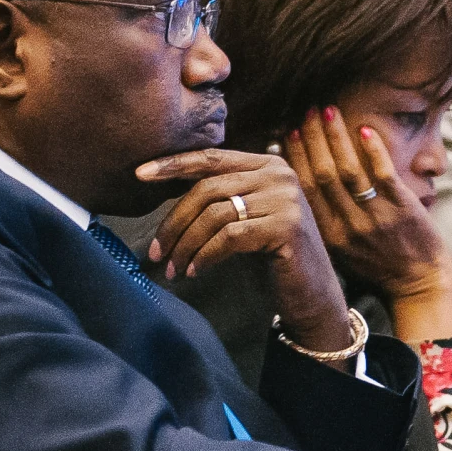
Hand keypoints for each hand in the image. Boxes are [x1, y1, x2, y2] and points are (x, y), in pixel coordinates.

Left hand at [135, 149, 353, 362]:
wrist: (312, 292)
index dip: (173, 164)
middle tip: (156, 251)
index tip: (139, 174)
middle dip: (174, 222)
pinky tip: (195, 271)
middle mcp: (280, 175)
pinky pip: (228, 237)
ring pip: (214, 215)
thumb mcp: (246, 216)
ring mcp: (285, 200)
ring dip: (186, 244)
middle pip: (207, 188)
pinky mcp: (285, 228)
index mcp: (268, 164)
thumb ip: (221, 197)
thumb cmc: (271, 256)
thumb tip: (164, 189)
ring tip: (173, 268)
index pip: (211, 158)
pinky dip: (205, 256)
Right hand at [286, 108, 451, 342]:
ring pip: (348, 170)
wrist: (419, 283)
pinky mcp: (402, 209)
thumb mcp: (340, 250)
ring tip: (328, 110)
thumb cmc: (377, 264)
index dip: (292, 158)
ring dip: (336, 137)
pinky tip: (363, 128)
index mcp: (328, 235)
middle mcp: (347, 225)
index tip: (285, 132)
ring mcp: (375, 216)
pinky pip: (383, 174)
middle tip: (305, 112)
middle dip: (311, 139)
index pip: (303, 190)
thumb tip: (299, 183)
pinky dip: (372, 150)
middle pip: (321, 174)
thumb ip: (321, 219)